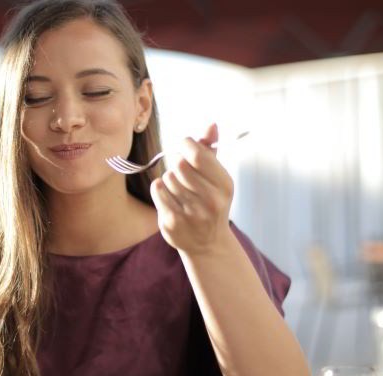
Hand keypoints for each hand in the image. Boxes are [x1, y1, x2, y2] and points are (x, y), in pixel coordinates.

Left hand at [150, 123, 233, 255]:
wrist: (208, 244)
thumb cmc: (211, 202)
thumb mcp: (217, 177)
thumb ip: (211, 150)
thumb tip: (211, 124)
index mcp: (225, 185)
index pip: (197, 154)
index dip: (186, 145)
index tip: (185, 148)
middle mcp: (210, 201)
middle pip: (179, 165)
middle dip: (177, 163)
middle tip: (181, 170)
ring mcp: (191, 213)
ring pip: (167, 177)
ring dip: (170, 178)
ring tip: (179, 189)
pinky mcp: (172, 222)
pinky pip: (158, 190)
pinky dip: (160, 189)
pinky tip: (170, 197)